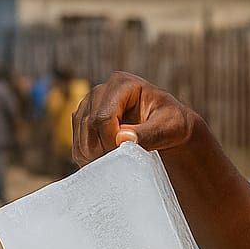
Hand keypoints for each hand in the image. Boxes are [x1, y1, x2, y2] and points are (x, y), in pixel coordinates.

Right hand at [70, 71, 206, 165]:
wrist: (166, 128)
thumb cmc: (171, 124)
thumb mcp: (168, 127)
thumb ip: (148, 133)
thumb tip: (121, 138)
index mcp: (121, 84)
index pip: (103, 116)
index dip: (110, 141)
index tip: (127, 155)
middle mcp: (100, 90)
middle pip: (88, 126)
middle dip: (103, 150)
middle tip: (122, 164)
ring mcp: (89, 105)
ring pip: (80, 136)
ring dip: (94, 156)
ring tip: (117, 164)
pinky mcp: (84, 121)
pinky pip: (78, 143)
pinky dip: (89, 158)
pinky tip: (107, 164)